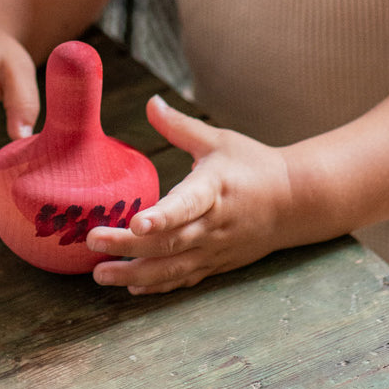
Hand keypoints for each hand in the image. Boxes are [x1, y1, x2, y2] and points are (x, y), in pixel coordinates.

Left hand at [87, 96, 294, 292]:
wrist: (295, 201)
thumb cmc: (253, 166)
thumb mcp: (218, 140)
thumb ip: (180, 127)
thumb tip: (151, 102)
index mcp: (214, 189)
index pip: (187, 204)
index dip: (162, 216)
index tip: (136, 222)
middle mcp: (214, 224)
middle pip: (169, 241)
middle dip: (128, 245)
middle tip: (93, 242)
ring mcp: (215, 248)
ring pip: (173, 267)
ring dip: (135, 273)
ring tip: (100, 274)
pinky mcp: (217, 263)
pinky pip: (184, 278)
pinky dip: (158, 285)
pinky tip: (131, 286)